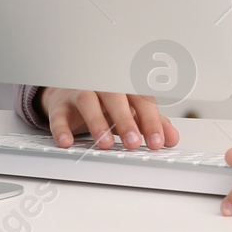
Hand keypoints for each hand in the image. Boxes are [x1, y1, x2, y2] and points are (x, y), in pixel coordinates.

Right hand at [39, 88, 180, 150]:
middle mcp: (103, 87)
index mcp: (126, 87)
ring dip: (96, 122)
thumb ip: (152, 122)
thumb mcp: (132, 109)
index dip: (151, 121)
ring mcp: (80, 93)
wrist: (71, 92)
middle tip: (133, 143)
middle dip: (125, 121)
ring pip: (88, 102)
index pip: (141, 101)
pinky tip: (67, 142)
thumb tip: (172, 138)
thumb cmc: (106, 101)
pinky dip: (62, 129)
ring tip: (104, 144)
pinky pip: (58, 115)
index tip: (157, 142)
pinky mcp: (60, 106)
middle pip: (116, 98)